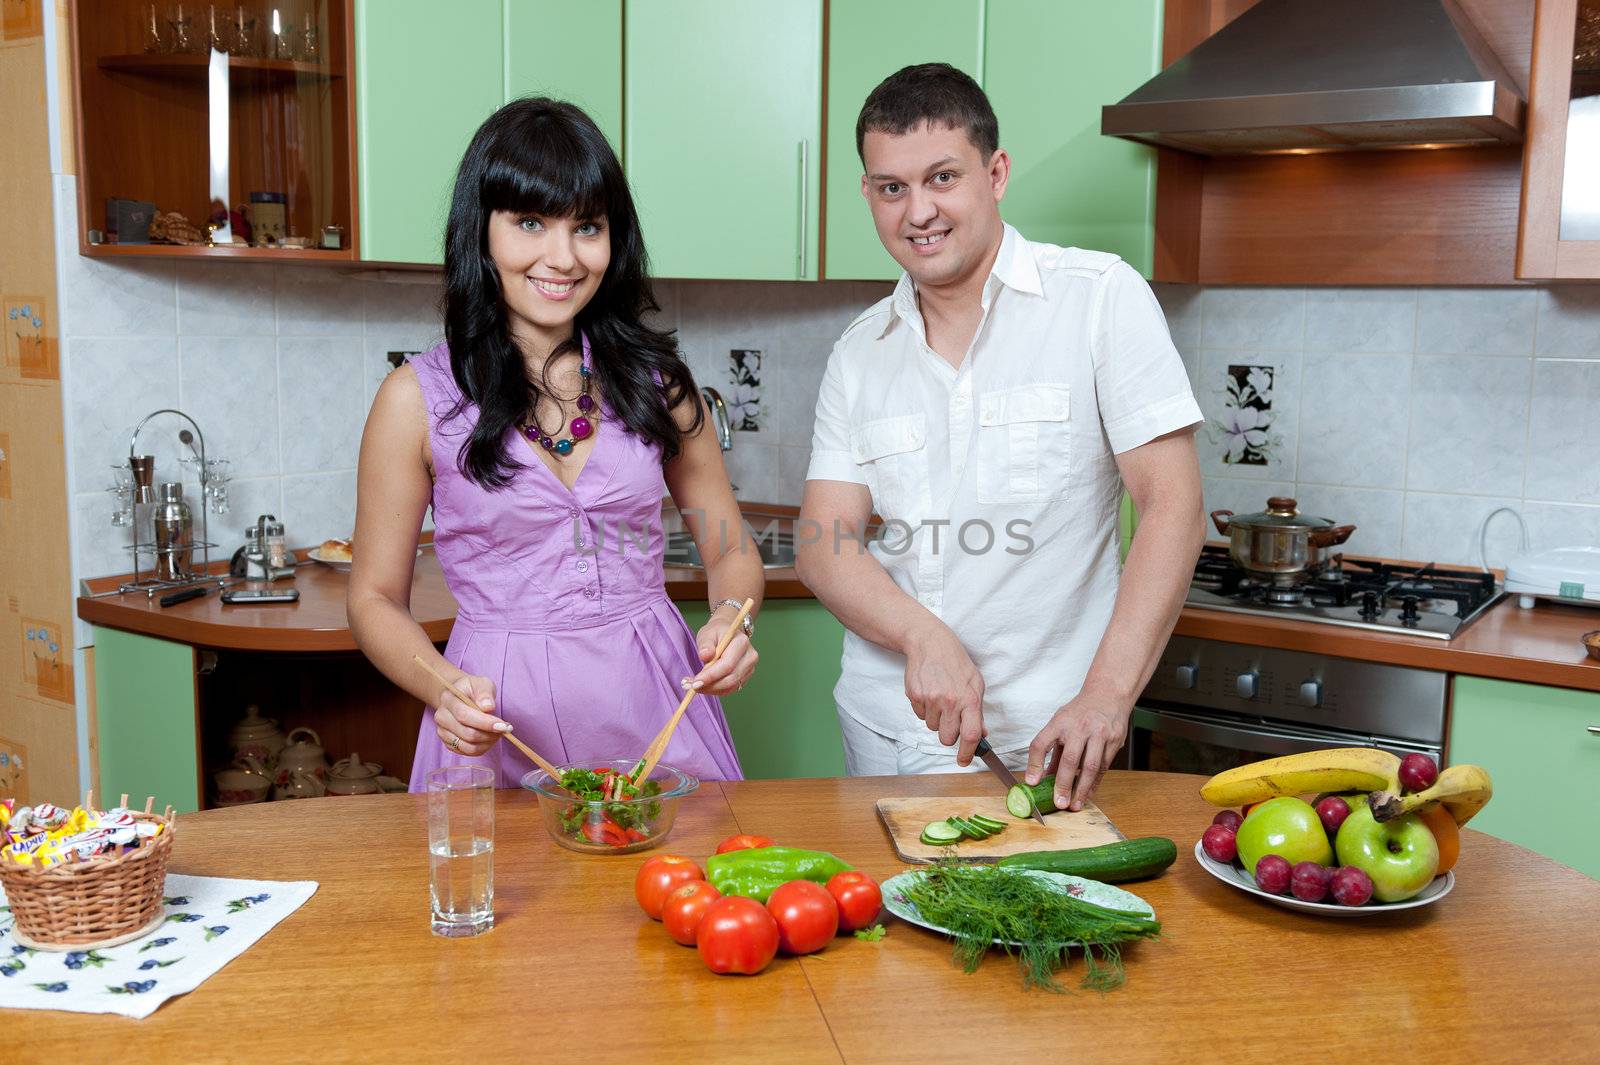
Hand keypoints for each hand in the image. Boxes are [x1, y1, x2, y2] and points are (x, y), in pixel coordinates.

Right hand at [433, 671, 508, 756]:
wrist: (460, 697)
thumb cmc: (472, 689)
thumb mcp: (481, 683)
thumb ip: (484, 693)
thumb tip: (488, 707)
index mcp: (448, 699)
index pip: (464, 715)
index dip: (485, 723)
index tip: (503, 725)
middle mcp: (441, 717)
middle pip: (467, 734)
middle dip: (490, 734)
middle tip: (505, 729)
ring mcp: (443, 732)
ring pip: (468, 747)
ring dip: (488, 743)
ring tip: (498, 733)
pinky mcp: (448, 743)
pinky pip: (467, 752)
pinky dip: (483, 748)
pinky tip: (490, 738)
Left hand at [689, 612, 757, 695]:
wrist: (727, 633)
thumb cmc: (716, 632)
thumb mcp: (707, 633)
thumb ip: (705, 645)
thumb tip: (705, 656)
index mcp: (741, 642)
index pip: (727, 664)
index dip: (711, 676)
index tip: (695, 682)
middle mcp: (749, 656)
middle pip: (730, 679)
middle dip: (709, 686)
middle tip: (691, 687)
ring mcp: (749, 668)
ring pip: (730, 686)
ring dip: (711, 690)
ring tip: (695, 686)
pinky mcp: (745, 676)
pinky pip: (730, 689)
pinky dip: (716, 690)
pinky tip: (704, 686)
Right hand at [904, 621, 986, 764]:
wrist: (929, 643)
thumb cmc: (955, 662)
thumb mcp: (975, 683)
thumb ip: (978, 711)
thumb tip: (982, 733)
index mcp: (969, 699)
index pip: (970, 735)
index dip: (968, 752)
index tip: (964, 760)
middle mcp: (950, 701)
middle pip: (947, 738)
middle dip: (949, 735)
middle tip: (951, 720)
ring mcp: (930, 699)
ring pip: (932, 727)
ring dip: (936, 719)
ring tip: (940, 698)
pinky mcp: (915, 696)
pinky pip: (920, 716)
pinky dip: (925, 709)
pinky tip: (930, 693)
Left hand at [1025, 689, 1131, 810]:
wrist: (1108, 695)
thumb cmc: (1080, 712)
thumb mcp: (1060, 723)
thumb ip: (1051, 750)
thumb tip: (1040, 777)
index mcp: (1060, 722)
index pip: (1041, 743)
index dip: (1034, 763)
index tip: (1032, 782)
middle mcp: (1079, 727)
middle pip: (1070, 759)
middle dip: (1064, 784)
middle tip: (1059, 803)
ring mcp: (1099, 734)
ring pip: (1091, 767)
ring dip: (1082, 789)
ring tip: (1074, 805)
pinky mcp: (1114, 741)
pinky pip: (1104, 767)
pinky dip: (1095, 783)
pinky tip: (1088, 794)